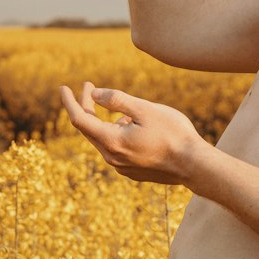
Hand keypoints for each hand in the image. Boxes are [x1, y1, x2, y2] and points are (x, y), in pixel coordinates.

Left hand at [58, 80, 203, 184]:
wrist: (195, 166)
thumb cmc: (173, 134)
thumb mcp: (145, 109)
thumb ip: (117, 100)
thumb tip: (94, 94)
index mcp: (112, 141)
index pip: (79, 119)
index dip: (70, 102)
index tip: (63, 87)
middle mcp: (111, 157)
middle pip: (89, 129)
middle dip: (87, 106)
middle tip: (89, 86)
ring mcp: (121, 167)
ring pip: (103, 139)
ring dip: (105, 120)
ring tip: (126, 109)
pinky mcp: (132, 171)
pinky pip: (115, 148)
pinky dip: (116, 133)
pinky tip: (134, 126)